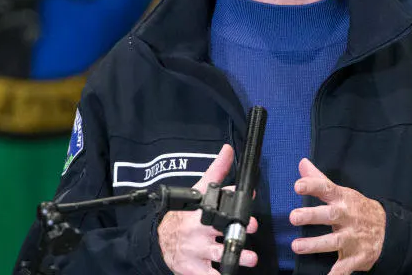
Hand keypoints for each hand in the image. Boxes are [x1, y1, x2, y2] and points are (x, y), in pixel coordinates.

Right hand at [157, 144, 258, 274]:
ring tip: (250, 258)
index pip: (217, 201)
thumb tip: (228, 149)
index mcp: (201, 211)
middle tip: (250, 228)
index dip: (233, 199)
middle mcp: (198, 231)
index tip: (250, 197)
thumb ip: (217, 171)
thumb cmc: (185, 215)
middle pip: (219, 228)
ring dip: (237, 257)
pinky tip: (228, 274)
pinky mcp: (194, 270)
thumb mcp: (199, 191)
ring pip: (219, 254)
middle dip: (237, 229)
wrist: (160, 241)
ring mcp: (196, 251)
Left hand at [289, 158, 385, 274]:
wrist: (388, 230)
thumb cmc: (357, 209)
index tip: (298, 186)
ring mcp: (353, 237)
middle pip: (330, 215)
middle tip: (293, 217)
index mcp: (343, 199)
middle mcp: (347, 217)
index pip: (327, 189)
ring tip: (296, 246)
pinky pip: (345, 267)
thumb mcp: (342, 192)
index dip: (313, 186)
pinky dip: (337, 274)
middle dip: (312, 216)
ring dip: (315, 244)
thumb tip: (302, 163)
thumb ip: (319, 179)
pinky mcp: (357, 256)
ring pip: (334, 241)